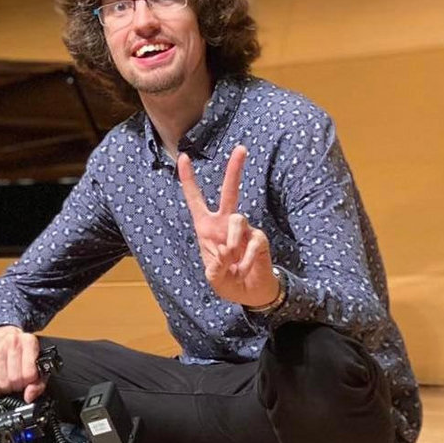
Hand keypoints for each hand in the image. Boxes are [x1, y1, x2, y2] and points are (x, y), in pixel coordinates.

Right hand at [0, 325, 45, 401]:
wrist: (1, 333)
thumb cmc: (20, 349)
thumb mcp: (36, 360)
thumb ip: (39, 381)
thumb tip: (29, 396)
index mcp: (29, 342)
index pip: (29, 374)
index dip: (28, 383)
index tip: (27, 381)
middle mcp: (13, 343)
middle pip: (15, 379)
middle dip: (17, 386)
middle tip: (17, 383)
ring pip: (2, 383)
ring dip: (5, 388)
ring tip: (8, 382)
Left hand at [177, 145, 278, 307]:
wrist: (251, 294)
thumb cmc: (228, 282)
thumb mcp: (214, 278)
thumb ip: (215, 268)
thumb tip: (227, 251)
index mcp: (206, 228)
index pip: (195, 199)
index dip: (189, 180)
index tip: (184, 157)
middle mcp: (225, 223)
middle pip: (230, 192)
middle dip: (234, 170)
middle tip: (241, 149)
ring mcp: (244, 229)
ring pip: (238, 220)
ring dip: (232, 242)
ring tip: (233, 263)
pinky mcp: (259, 238)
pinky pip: (253, 241)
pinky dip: (247, 258)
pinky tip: (244, 268)